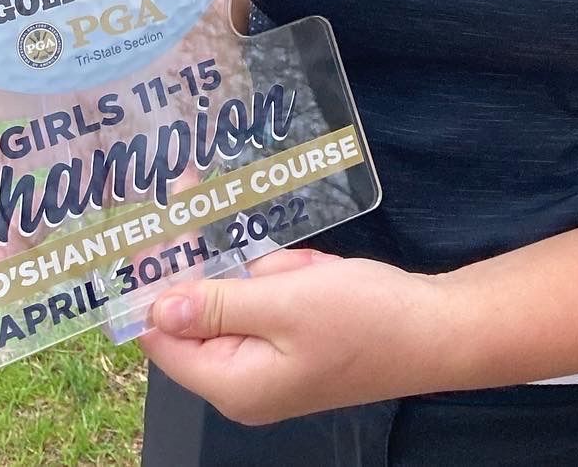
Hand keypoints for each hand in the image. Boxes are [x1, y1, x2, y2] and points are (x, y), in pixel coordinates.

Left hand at [138, 247, 459, 423]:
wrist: (436, 328)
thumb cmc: (365, 318)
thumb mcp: (286, 302)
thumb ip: (217, 304)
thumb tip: (157, 306)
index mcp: (232, 383)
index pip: (161, 336)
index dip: (148, 284)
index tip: (140, 227)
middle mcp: (243, 379)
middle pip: (196, 311)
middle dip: (211, 260)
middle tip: (198, 194)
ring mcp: (270, 359)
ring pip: (236, 295)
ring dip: (259, 266)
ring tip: (303, 265)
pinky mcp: (294, 337)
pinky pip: (268, 295)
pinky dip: (285, 272)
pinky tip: (315, 269)